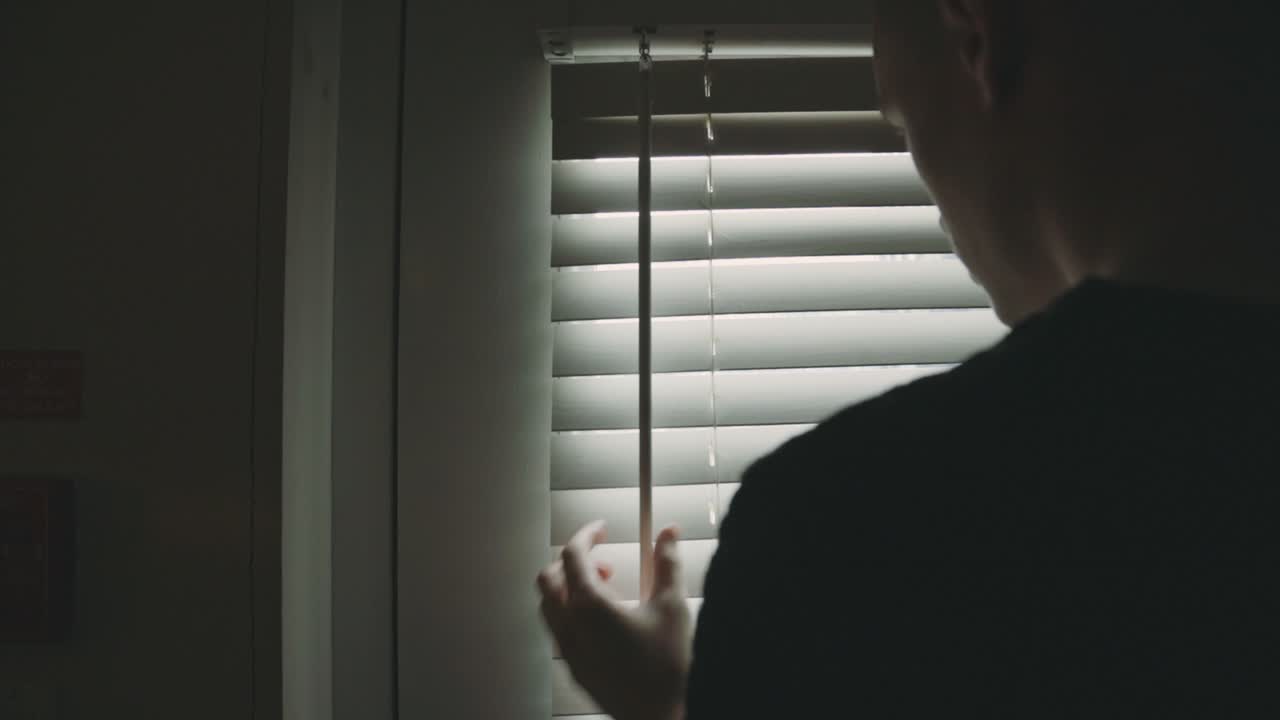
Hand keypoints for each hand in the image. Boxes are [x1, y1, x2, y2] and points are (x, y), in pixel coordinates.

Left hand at [537, 521, 691, 719]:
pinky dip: (572, 614)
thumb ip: (667, 562)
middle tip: (603, 561)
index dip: (586, 534)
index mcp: (589, 606)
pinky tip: (605, 622)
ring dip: (570, 588)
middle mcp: (570, 628)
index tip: (601, 529)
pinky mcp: (574, 669)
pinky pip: (559, 631)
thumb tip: (668, 533)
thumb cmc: (666, 667)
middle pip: (549, 579)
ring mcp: (568, 651)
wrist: (661, 716)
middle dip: (572, 562)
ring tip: (606, 591)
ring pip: (549, 607)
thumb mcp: (672, 605)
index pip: (572, 555)